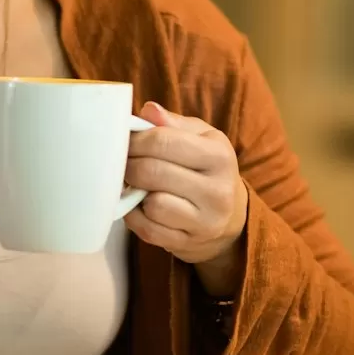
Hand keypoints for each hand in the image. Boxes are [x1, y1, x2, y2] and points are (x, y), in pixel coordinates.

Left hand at [123, 102, 248, 286]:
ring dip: (135, 193)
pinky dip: (135, 217)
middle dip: (129, 165)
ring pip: (151, 205)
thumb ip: (172, 123)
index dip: (135, 140)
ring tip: (136, 184)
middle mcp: (217, 191)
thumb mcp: (201, 138)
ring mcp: (204, 222)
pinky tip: (139, 205)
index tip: (125, 141)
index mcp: (219, 156)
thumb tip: (148, 110)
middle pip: (152, 173)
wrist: (231, 217)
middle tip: (122, 162)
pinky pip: (148, 230)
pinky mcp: (188, 244)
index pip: (163, 141)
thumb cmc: (207, 168)